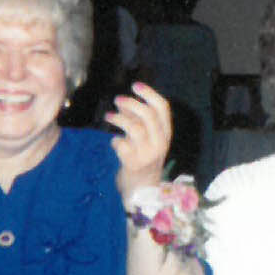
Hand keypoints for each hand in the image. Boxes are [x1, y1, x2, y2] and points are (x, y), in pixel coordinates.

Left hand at [108, 82, 172, 198]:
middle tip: (117, 99)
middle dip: (131, 104)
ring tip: (109, 116)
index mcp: (166, 133)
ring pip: (135, 128)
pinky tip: (114, 142)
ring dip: (119, 119)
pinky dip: (115, 140)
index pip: (163, 108)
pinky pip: (121, 145)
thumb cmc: (143, 158)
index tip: (135, 85)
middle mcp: (160, 142)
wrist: (143, 189)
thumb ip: (138, 120)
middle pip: (148, 115)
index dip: (149, 93)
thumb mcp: (147, 139)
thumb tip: (124, 104)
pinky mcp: (134, 164)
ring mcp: (148, 154)